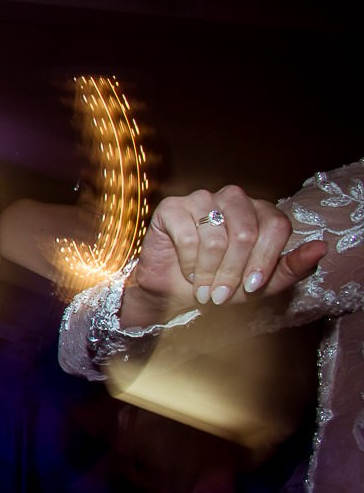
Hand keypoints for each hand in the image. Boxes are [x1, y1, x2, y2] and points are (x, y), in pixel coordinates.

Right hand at [119, 185, 324, 326]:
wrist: (175, 290)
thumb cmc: (221, 282)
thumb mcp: (263, 282)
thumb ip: (293, 266)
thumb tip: (321, 248)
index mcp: (260, 210)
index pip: (276, 225)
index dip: (266, 259)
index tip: (253, 286)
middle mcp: (233, 198)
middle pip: (246, 233)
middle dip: (234, 271)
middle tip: (222, 294)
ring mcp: (201, 198)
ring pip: (216, 237)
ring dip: (209, 272)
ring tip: (204, 288)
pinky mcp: (171, 207)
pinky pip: (187, 236)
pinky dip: (188, 263)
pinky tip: (188, 272)